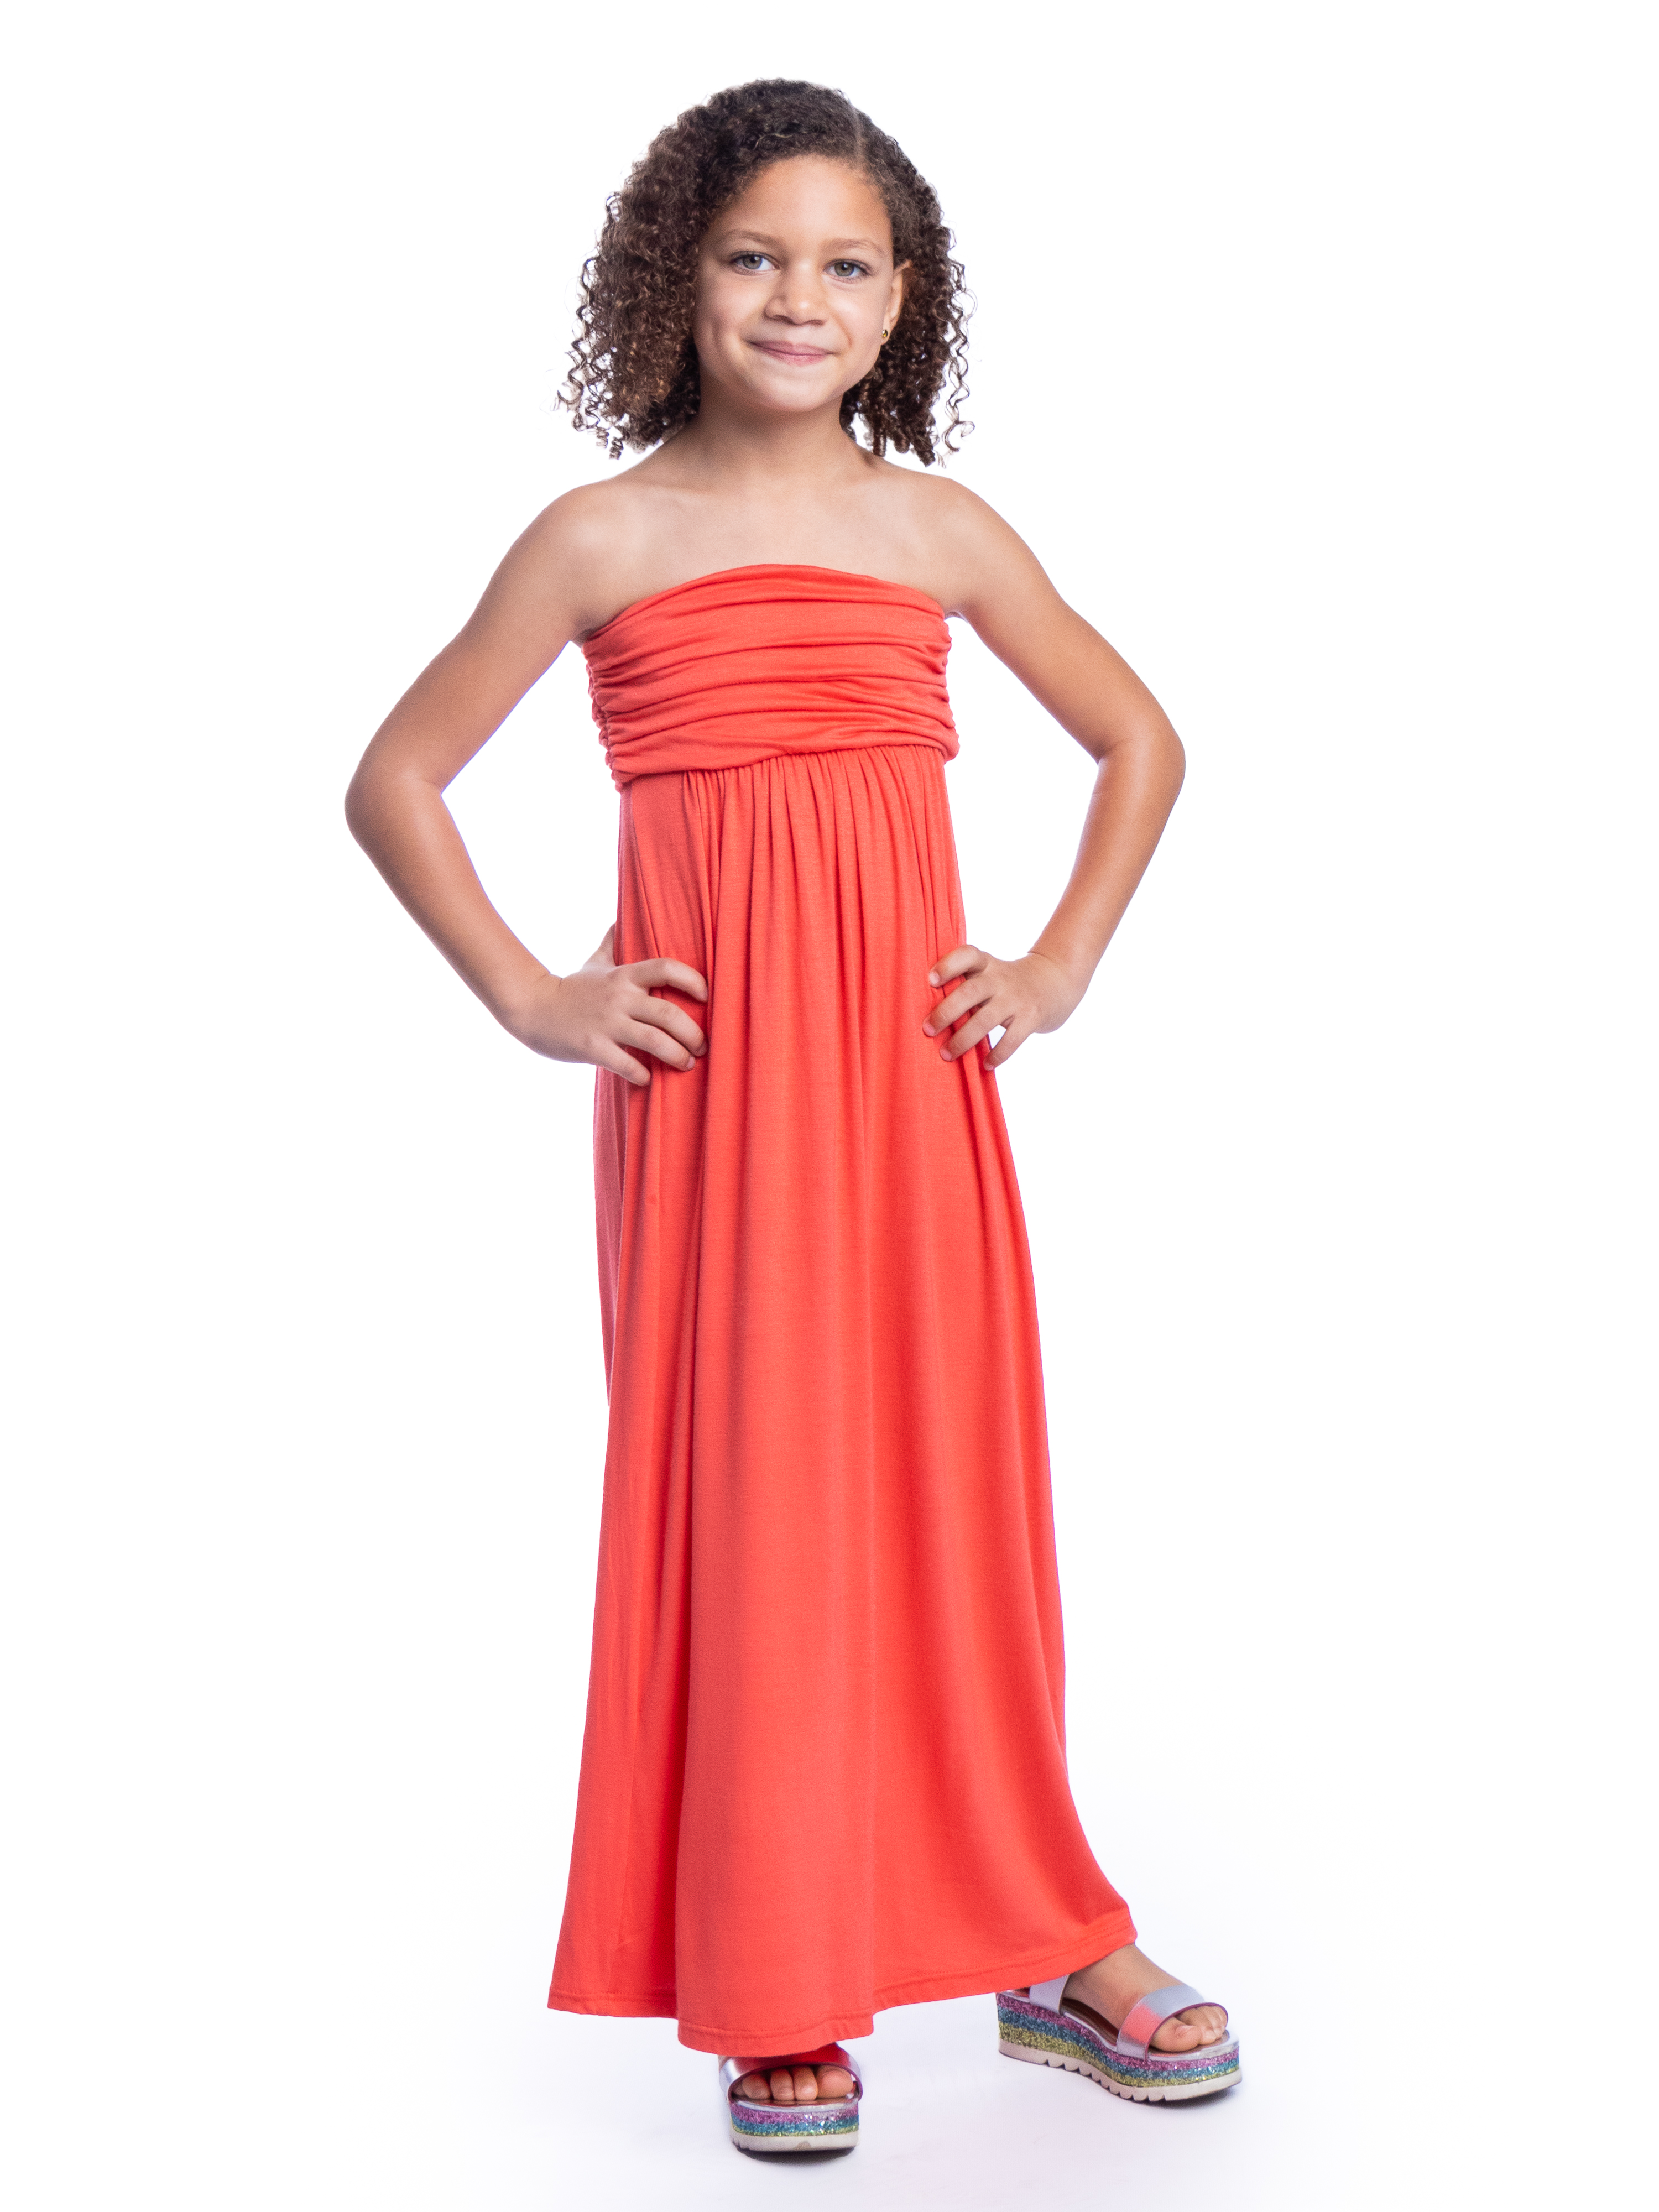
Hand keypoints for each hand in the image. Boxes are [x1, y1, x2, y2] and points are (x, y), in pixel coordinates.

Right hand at [503, 924, 707, 1086]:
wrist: (530, 1007)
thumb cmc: (569, 988)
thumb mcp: (593, 963)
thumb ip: (611, 944)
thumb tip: (619, 921)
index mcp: (623, 975)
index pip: (666, 968)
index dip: (693, 980)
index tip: (707, 997)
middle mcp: (618, 997)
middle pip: (668, 1013)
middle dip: (693, 1033)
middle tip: (703, 1046)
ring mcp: (606, 1023)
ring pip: (654, 1041)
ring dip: (677, 1056)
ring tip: (687, 1064)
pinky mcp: (592, 1047)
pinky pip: (627, 1065)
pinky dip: (643, 1075)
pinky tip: (648, 1079)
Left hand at [923, 944, 1081, 1069]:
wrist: (1056, 980)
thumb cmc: (1008, 983)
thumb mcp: (990, 973)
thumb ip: (966, 986)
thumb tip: (931, 1017)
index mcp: (986, 964)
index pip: (967, 956)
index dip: (948, 966)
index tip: (931, 980)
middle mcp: (1000, 979)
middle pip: (969, 992)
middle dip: (945, 1013)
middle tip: (928, 1029)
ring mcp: (1017, 998)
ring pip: (985, 1020)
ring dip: (963, 1039)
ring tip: (946, 1054)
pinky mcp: (1032, 1017)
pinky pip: (1012, 1039)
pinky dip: (997, 1054)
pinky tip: (985, 1064)